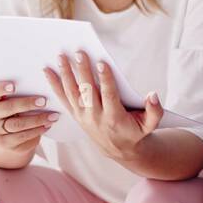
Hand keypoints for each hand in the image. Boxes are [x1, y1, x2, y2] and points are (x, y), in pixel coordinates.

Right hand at [0, 80, 59, 168]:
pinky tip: (47, 125)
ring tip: (52, 116)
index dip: (1, 88)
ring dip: (37, 119)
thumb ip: (23, 92)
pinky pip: (22, 136)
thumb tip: (43, 85)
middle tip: (44, 101)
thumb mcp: (17, 100)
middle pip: (7, 108)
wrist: (12, 132)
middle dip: (27, 104)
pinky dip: (37, 130)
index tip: (13, 86)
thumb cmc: (18, 109)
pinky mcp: (5, 143)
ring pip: (17, 124)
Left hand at [43, 51, 162, 163]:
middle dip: (82, 71)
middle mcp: (96, 117)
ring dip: (65, 74)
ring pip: (72, 93)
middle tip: (78, 53)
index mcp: (114, 117)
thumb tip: (153, 94)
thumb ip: (155, 110)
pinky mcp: (76, 114)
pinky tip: (47, 71)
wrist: (119, 149)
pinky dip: (54, 84)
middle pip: (87, 91)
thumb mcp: (151, 125)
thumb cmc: (136, 132)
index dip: (105, 79)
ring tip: (60, 56)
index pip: (108, 95)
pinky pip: (63, 98)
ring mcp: (83, 116)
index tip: (101, 62)